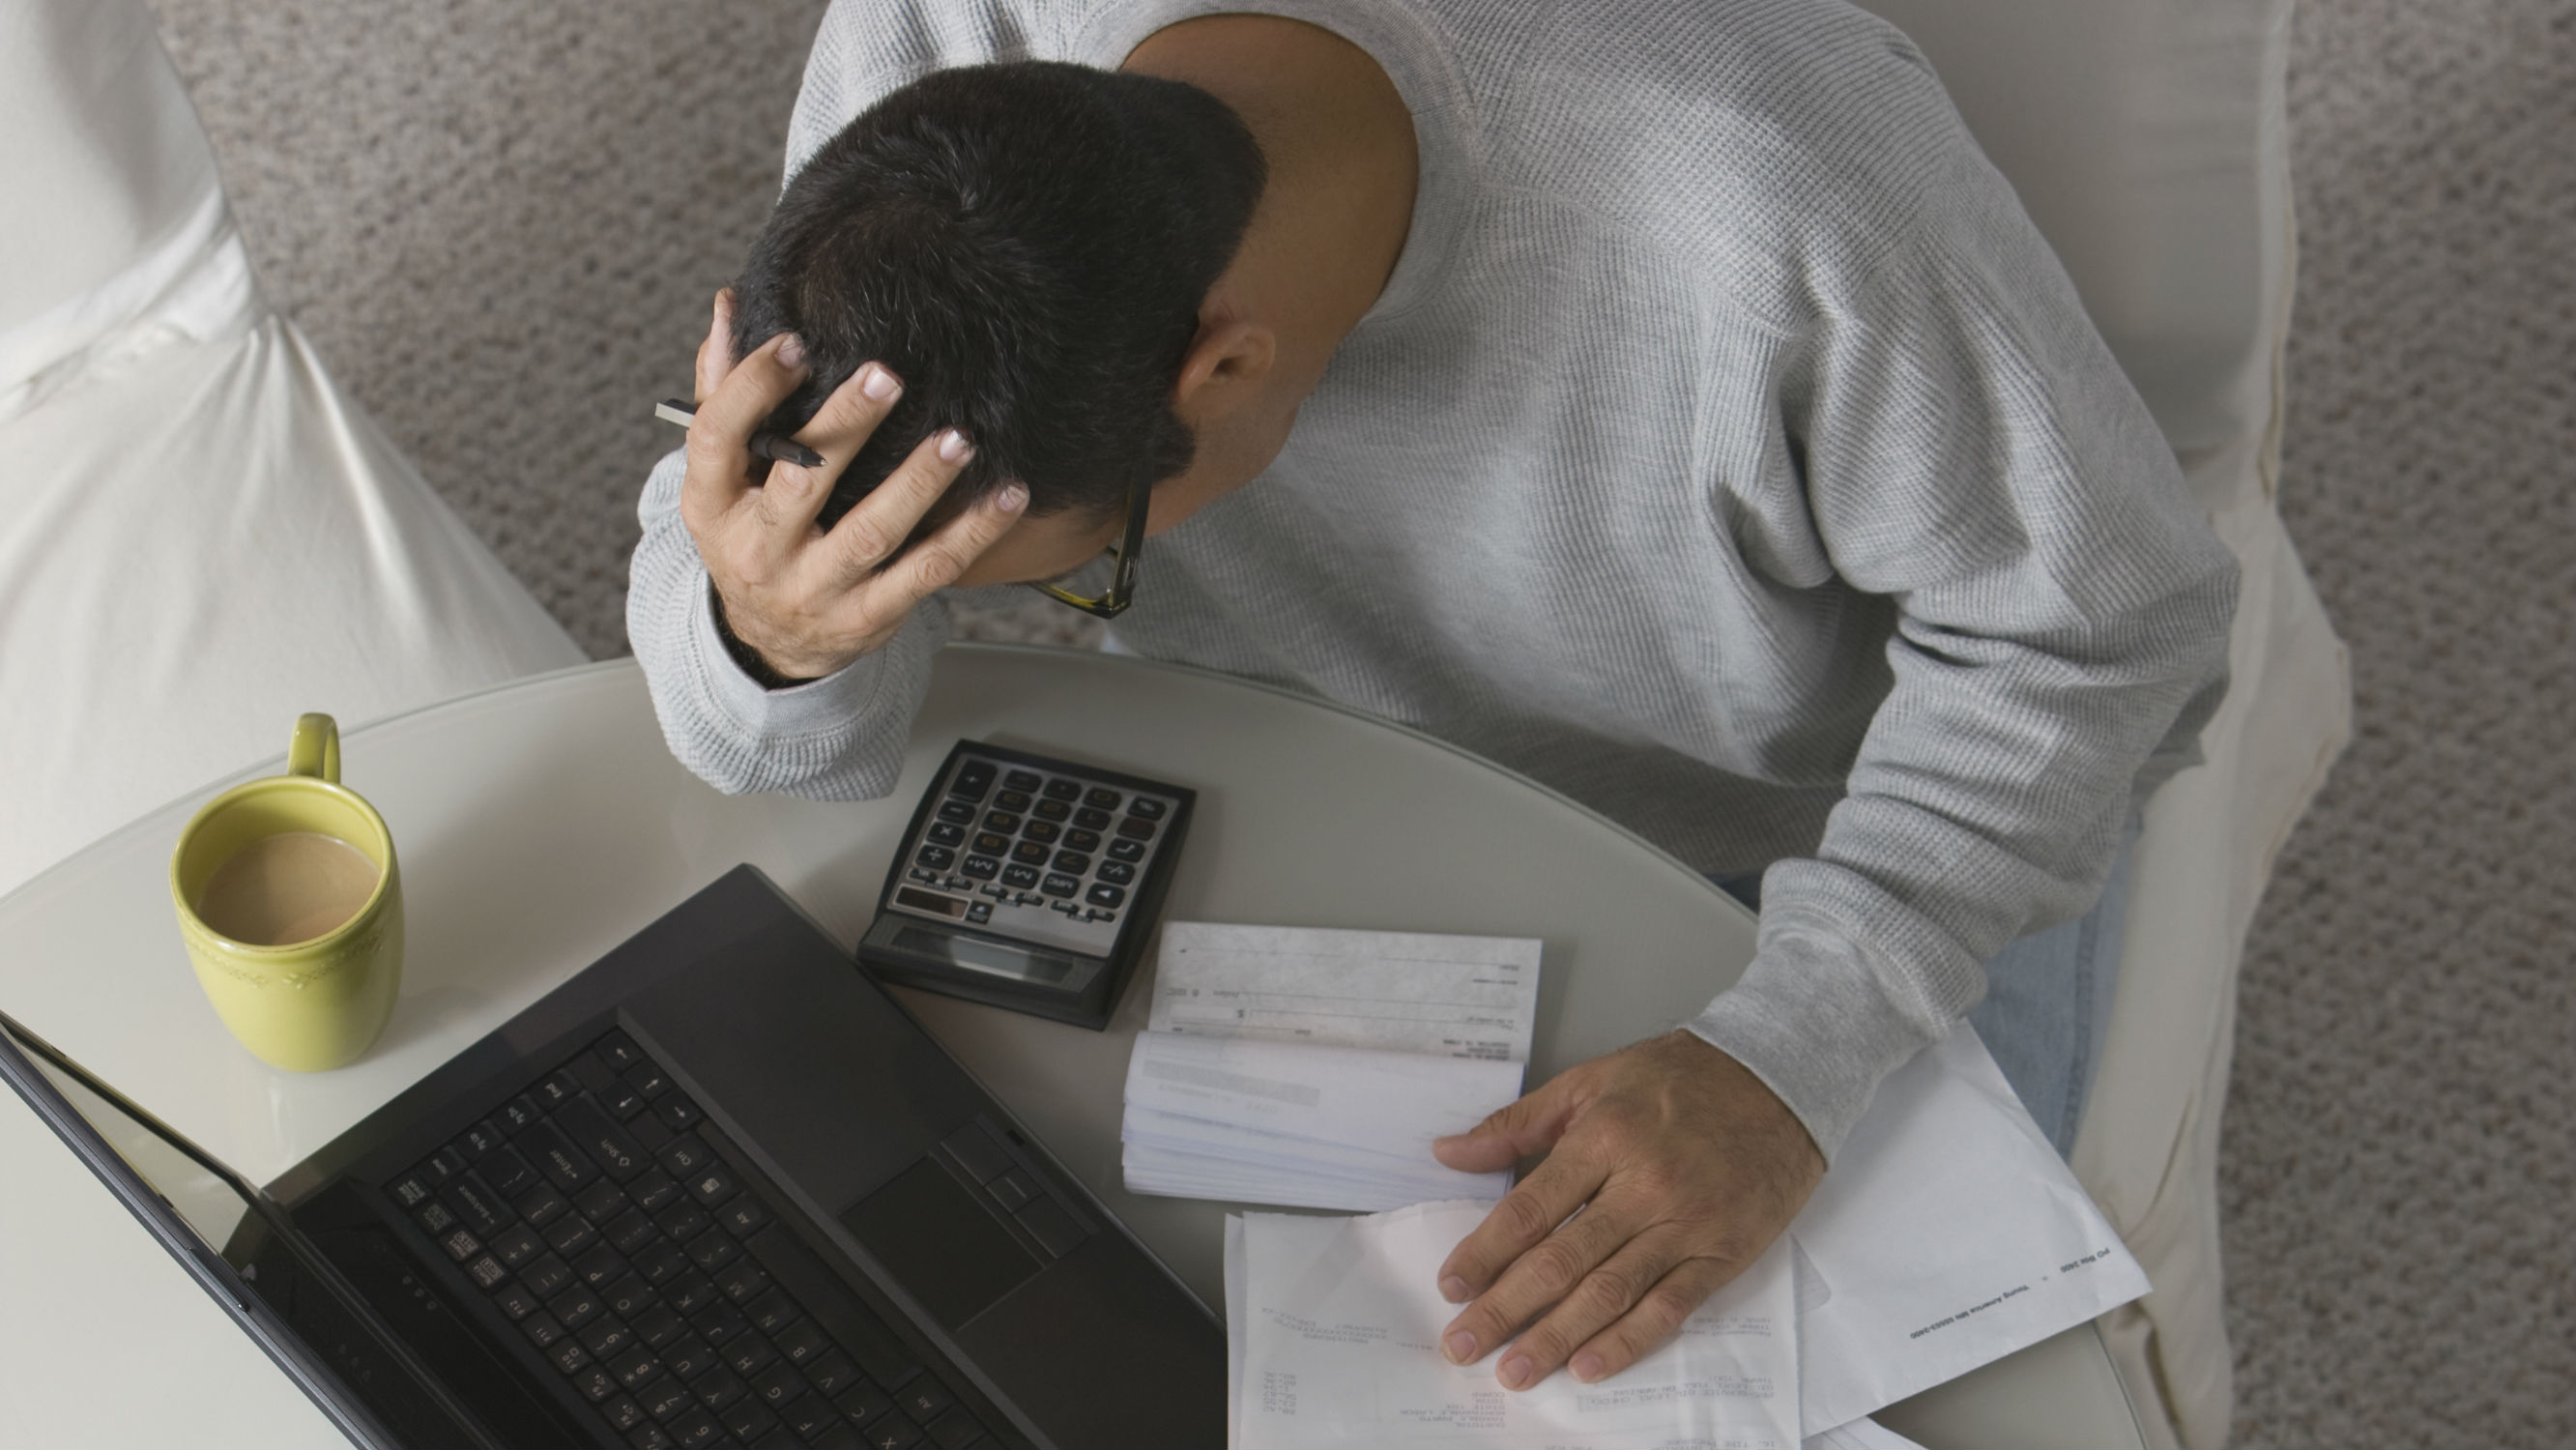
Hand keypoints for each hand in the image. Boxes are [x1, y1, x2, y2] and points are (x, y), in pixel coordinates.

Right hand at [679, 290, 1027, 680]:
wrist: (773, 641)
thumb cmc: (754, 534)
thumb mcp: (724, 477)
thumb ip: (726, 391)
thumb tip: (731, 308)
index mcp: (713, 502)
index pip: (719, 437)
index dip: (753, 388)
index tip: (796, 344)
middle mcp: (758, 549)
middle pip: (802, 482)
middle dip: (845, 426)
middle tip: (889, 377)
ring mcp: (815, 588)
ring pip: (872, 532)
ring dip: (919, 482)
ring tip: (958, 439)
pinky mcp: (869, 614)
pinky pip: (928, 571)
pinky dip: (971, 532)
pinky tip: (1005, 495)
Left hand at [1430, 1030, 1823, 1389]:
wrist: (1780, 1081)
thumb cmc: (1682, 1078)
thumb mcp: (1592, 1080)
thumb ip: (1518, 1123)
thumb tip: (1450, 1152)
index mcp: (1603, 1138)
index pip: (1531, 1208)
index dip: (1486, 1253)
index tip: (1451, 1287)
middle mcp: (1642, 1186)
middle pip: (1561, 1260)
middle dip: (1506, 1309)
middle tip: (1464, 1344)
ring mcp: (1684, 1225)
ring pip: (1609, 1292)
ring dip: (1556, 1337)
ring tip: (1515, 1369)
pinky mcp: (1722, 1254)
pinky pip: (1669, 1307)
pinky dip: (1628, 1341)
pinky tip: (1589, 1366)